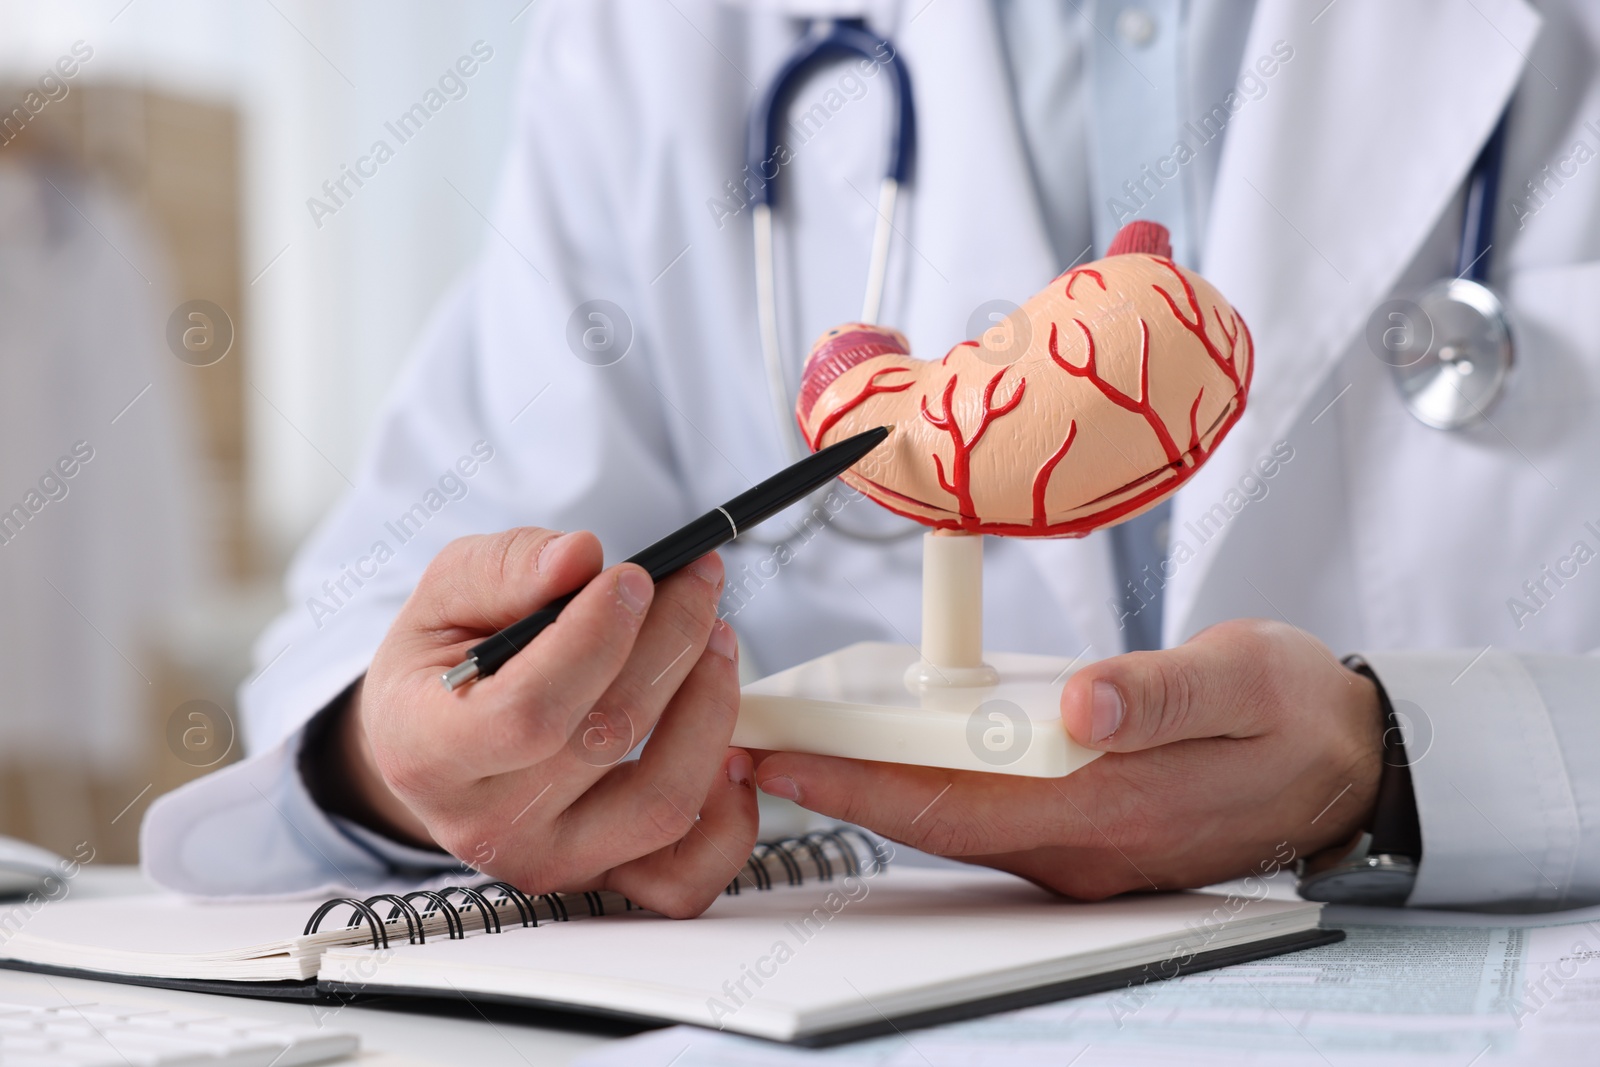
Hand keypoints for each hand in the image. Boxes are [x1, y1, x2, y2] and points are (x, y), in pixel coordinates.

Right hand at [304, 527, 757, 916]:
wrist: (435, 746)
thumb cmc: (443, 666)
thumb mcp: (445, 596)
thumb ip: (505, 568)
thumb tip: (579, 557)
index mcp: (427, 752)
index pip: (529, 712)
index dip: (596, 639)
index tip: (635, 577)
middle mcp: (486, 825)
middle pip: (609, 739)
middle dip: (670, 643)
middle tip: (697, 582)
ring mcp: (549, 862)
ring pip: (662, 804)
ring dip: (710, 710)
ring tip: (717, 639)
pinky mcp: (602, 880)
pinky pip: (687, 877)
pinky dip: (730, 817)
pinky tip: (730, 746)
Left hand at [753, 619, 1383, 897]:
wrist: (1348, 763)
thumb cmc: (1291, 711)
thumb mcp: (1242, 678)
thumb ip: (1161, 691)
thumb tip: (1083, 705)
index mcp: (1110, 806)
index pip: (953, 803)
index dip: (858, 782)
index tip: (781, 758)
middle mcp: (1082, 845)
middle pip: (932, 819)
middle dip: (838, 787)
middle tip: (755, 750)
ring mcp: (1082, 850)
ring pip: (953, 822)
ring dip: (873, 787)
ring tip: (799, 745)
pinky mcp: (1084, 835)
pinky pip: (984, 817)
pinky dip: (923, 786)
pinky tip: (888, 754)